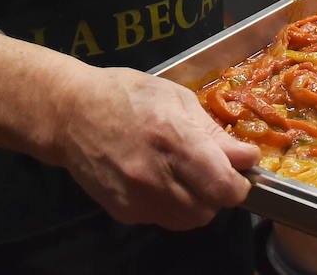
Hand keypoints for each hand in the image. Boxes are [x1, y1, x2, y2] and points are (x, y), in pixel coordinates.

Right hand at [50, 66, 259, 229]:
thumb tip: (245, 157)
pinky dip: (172, 205)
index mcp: (174, 139)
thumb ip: (212, 132)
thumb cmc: (127, 95)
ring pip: (188, 220)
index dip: (239, 183)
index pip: (222, 186)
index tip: (241, 169)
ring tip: (188, 176)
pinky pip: (162, 218)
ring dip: (198, 202)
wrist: (71, 114)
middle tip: (214, 171)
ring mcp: (136, 197)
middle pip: (209, 209)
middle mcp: (156, 175)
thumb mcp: (176, 98)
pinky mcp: (123, 211)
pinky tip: (161, 180)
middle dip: (220, 193)